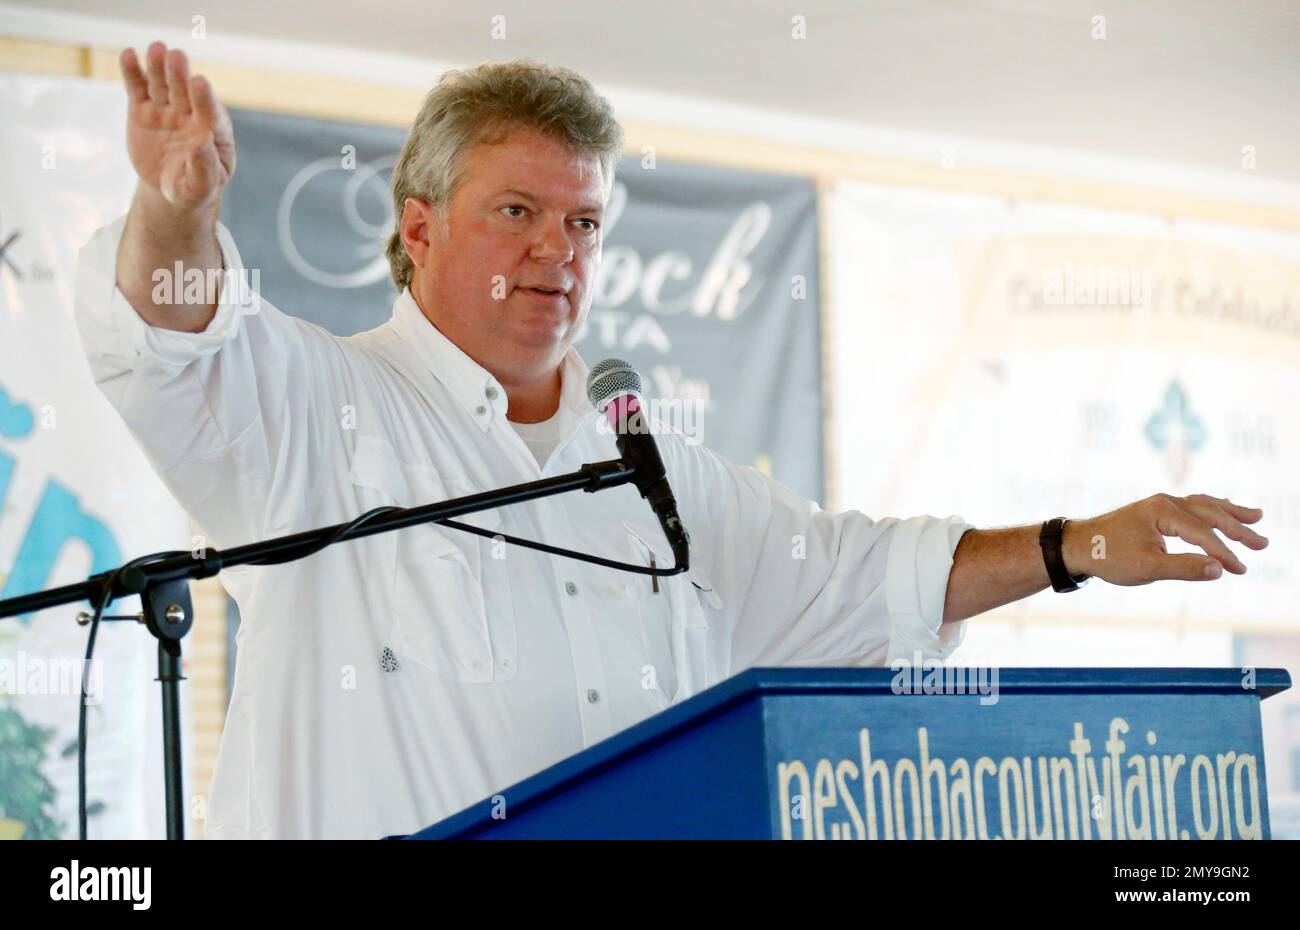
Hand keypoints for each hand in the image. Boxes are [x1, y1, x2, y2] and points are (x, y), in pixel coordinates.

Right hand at [119, 41, 234, 211]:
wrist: (170, 189)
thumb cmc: (194, 188)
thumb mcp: (202, 186)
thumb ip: (204, 165)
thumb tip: (202, 139)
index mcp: (213, 132)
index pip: (210, 112)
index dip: (204, 98)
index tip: (199, 82)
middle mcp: (191, 115)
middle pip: (185, 92)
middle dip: (180, 75)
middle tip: (176, 56)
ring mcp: (166, 109)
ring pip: (162, 85)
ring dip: (158, 66)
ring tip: (157, 48)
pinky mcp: (142, 109)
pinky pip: (137, 88)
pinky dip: (132, 72)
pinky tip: (128, 55)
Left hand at [1063, 493, 1267, 584]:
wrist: (1078, 545)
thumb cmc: (1109, 556)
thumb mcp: (1147, 568)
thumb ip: (1184, 567)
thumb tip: (1219, 569)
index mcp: (1163, 512)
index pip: (1203, 533)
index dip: (1224, 552)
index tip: (1240, 569)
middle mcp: (1165, 502)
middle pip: (1210, 513)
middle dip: (1237, 528)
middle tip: (1262, 543)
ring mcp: (1161, 504)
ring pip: (1203, 505)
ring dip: (1229, 513)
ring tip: (1256, 517)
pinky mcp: (1156, 511)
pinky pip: (1192, 506)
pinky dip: (1212, 509)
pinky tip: (1224, 510)